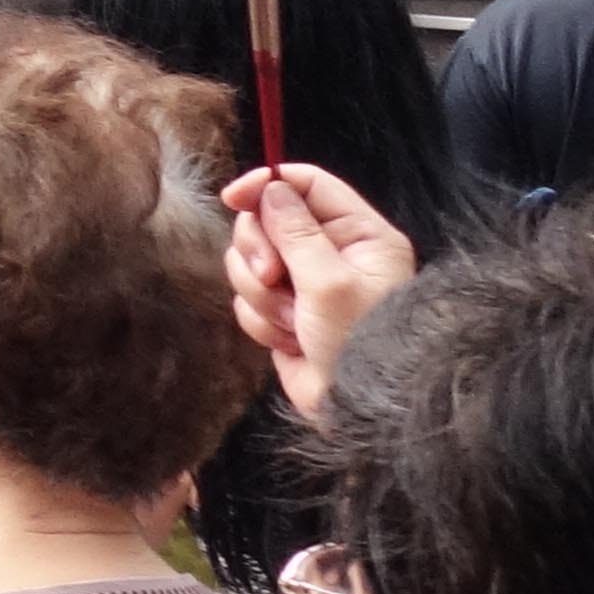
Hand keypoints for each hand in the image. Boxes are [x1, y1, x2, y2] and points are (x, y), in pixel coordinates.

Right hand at [224, 161, 415, 421]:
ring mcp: (306, 283)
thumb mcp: (329, 281)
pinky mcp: (284, 312)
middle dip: (259, 250)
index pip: (307, 184)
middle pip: (268, 219)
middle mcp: (333, 252)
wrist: (359, 409)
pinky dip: (261, 318)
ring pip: (251, 260)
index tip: (233, 199)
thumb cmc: (359, 342)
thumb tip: (270, 189)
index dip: (267, 185)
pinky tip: (289, 338)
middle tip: (272, 277)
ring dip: (260, 291)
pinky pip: (249, 297)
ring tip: (290, 320)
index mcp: (360, 235)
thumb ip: (296, 230)